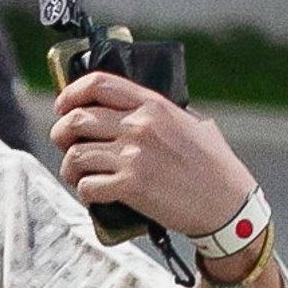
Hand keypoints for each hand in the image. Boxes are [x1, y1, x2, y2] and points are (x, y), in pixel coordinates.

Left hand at [50, 72, 256, 241]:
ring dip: (69, 169)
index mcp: (153, 105)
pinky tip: (94, 193)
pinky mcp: (130, 187)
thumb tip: (128, 111)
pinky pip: (87, 186)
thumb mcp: (191, 123)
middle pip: (76, 120)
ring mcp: (133, 157)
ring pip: (75, 156)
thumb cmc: (212, 165)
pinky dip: (84, 192)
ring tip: (78, 175)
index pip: (98, 84)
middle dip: (61, 134)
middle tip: (66, 145)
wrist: (226, 202)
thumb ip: (159, 114)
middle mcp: (139, 126)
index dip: (70, 94)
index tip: (62, 106)